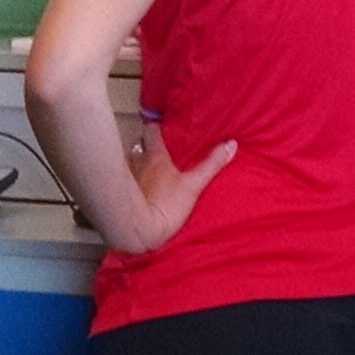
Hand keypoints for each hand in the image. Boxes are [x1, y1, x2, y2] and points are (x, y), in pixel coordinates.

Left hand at [123, 122, 235, 250]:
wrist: (138, 230)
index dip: (157, 125)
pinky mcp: (123, 195)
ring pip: (133, 162)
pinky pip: (127, 181)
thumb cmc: (165, 205)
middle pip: (141, 145)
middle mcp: (139, 162)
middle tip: (161, 147)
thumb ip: (211, 164)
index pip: (152, 130)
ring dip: (140, 162)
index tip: (164, 123)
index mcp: (155, 156)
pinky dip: (132, 180)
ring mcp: (129, 178)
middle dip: (149, 144)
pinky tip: (140, 188)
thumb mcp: (193, 185)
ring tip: (151, 167)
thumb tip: (230, 144)